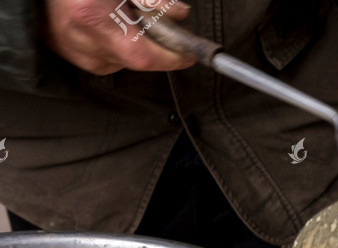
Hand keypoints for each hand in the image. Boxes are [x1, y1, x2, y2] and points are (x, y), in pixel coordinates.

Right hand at [43, 0, 194, 75]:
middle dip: (154, 47)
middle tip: (160, 28)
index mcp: (93, 17)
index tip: (189, 55)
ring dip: (131, 43)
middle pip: (135, 59)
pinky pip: (103, 58)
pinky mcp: (65, 53)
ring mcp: (71, 50)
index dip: (171, 58)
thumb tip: (180, 15)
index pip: (144, 56)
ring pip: (120, 60)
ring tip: (122, 18)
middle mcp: (81, 40)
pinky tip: (107, 24)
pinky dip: (113, 44)